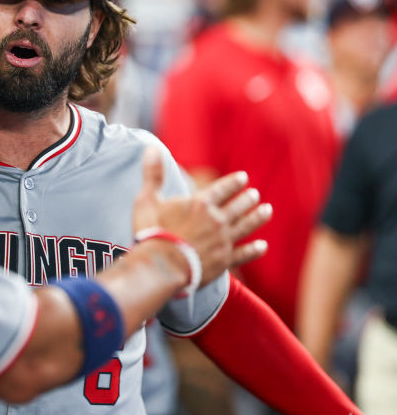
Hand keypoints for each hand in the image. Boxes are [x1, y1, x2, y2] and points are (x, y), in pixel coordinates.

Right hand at [132, 147, 271, 285]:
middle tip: (255, 194)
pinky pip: (244, 254)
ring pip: (246, 226)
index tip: (243, 177)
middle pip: (238, 206)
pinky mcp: (224, 261)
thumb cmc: (152, 232)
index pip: (223, 188)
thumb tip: (152, 147)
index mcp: (201, 203)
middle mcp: (217, 220)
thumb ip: (153, 174)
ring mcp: (223, 241)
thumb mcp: (147, 199)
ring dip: (257, 217)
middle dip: (247, 198)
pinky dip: (254, 250)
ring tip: (267, 211)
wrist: (162, 267)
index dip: (234, 182)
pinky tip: (263, 246)